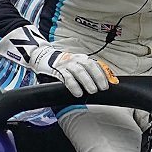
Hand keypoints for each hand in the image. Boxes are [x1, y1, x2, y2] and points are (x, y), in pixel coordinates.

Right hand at [0, 24, 117, 96]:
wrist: (43, 58)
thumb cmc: (63, 66)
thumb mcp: (77, 67)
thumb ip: (88, 73)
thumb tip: (103, 84)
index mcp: (82, 59)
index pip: (95, 65)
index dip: (103, 74)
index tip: (109, 84)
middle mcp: (75, 59)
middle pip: (89, 66)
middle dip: (97, 77)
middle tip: (102, 88)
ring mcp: (66, 64)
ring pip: (79, 71)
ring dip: (87, 81)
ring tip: (92, 91)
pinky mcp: (57, 70)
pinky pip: (67, 78)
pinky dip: (73, 85)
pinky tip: (78, 93)